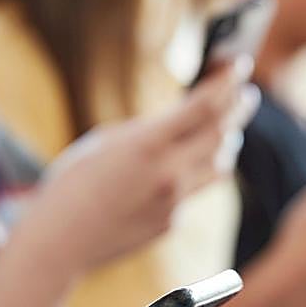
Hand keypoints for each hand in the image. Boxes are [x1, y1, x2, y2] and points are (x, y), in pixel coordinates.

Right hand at [31, 59, 256, 272]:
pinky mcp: (171, 223)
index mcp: (147, 143)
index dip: (228, 81)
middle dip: (237, 108)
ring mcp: (174, 201)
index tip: (240, 65)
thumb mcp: (106, 142)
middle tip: (246, 94)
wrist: (59, 241)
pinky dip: (193, 173)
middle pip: (222, 132)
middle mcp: (169, 172)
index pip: (206, 104)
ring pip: (219, 165)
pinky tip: (182, 168)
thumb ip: (148, 131)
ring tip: (226, 129)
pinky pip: (193, 191)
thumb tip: (182, 123)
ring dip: (225, 142)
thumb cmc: (71, 183)